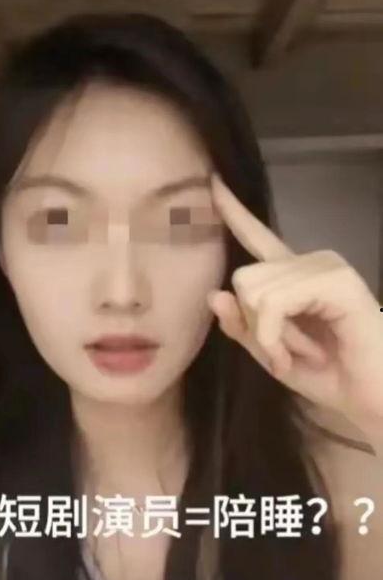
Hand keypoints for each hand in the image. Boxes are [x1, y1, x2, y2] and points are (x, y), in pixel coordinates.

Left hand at [207, 174, 382, 443]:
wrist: (370, 398)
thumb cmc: (327, 375)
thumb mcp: (270, 355)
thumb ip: (243, 328)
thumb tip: (213, 295)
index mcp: (291, 276)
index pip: (256, 236)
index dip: (233, 211)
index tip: (213, 180)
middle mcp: (308, 262)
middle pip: (242, 278)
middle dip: (257, 326)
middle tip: (291, 350)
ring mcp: (325, 266)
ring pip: (254, 291)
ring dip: (271, 338)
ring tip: (307, 352)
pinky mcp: (336, 280)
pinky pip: (274, 302)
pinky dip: (277, 337)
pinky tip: (306, 354)